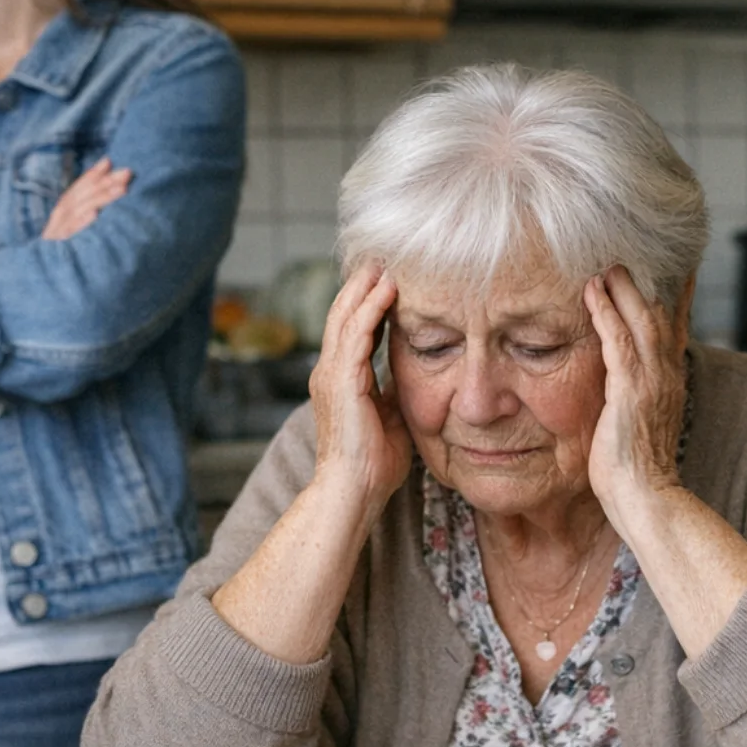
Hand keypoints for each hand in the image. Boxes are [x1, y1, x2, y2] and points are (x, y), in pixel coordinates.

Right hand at [42, 158, 131, 239]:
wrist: (40, 264)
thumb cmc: (61, 238)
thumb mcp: (73, 218)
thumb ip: (87, 199)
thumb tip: (105, 171)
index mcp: (66, 205)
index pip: (81, 185)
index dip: (95, 173)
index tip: (110, 161)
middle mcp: (63, 212)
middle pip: (86, 193)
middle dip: (107, 181)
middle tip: (127, 173)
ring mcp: (61, 227)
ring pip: (83, 208)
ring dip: (102, 198)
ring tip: (121, 189)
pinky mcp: (60, 242)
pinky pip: (72, 231)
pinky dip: (83, 222)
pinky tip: (95, 215)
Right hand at [307, 265, 411, 507]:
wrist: (354, 492)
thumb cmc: (374, 464)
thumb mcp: (390, 416)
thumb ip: (395, 391)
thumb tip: (417, 374)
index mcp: (341, 379)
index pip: (353, 328)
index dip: (369, 301)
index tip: (389, 277)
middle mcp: (329, 371)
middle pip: (344, 312)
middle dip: (364, 282)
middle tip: (385, 254)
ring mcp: (331, 374)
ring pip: (346, 315)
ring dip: (367, 285)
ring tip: (386, 259)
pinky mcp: (341, 380)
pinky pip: (356, 334)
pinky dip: (371, 308)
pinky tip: (388, 288)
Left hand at [583, 266, 688, 512]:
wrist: (646, 497)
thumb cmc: (635, 468)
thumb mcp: (639, 421)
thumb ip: (635, 395)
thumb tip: (622, 384)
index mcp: (671, 381)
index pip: (676, 327)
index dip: (675, 295)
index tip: (674, 267)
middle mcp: (668, 374)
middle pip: (662, 313)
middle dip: (646, 281)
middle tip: (629, 252)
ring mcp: (652, 380)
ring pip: (642, 319)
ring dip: (622, 288)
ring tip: (606, 264)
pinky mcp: (630, 390)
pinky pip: (618, 340)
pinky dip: (605, 312)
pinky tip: (592, 292)